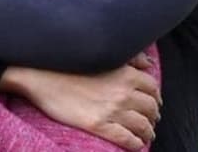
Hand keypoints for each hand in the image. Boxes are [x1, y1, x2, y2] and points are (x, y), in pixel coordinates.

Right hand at [0, 62, 160, 150]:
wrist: (42, 76)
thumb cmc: (68, 63)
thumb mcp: (102, 55)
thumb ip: (129, 57)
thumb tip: (148, 63)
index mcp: (125, 73)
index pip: (152, 88)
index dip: (155, 97)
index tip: (153, 102)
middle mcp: (123, 92)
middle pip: (151, 108)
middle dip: (153, 116)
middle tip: (150, 120)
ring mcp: (112, 110)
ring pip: (142, 125)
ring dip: (147, 131)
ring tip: (146, 134)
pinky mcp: (100, 125)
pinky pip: (127, 139)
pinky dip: (135, 143)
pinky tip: (135, 144)